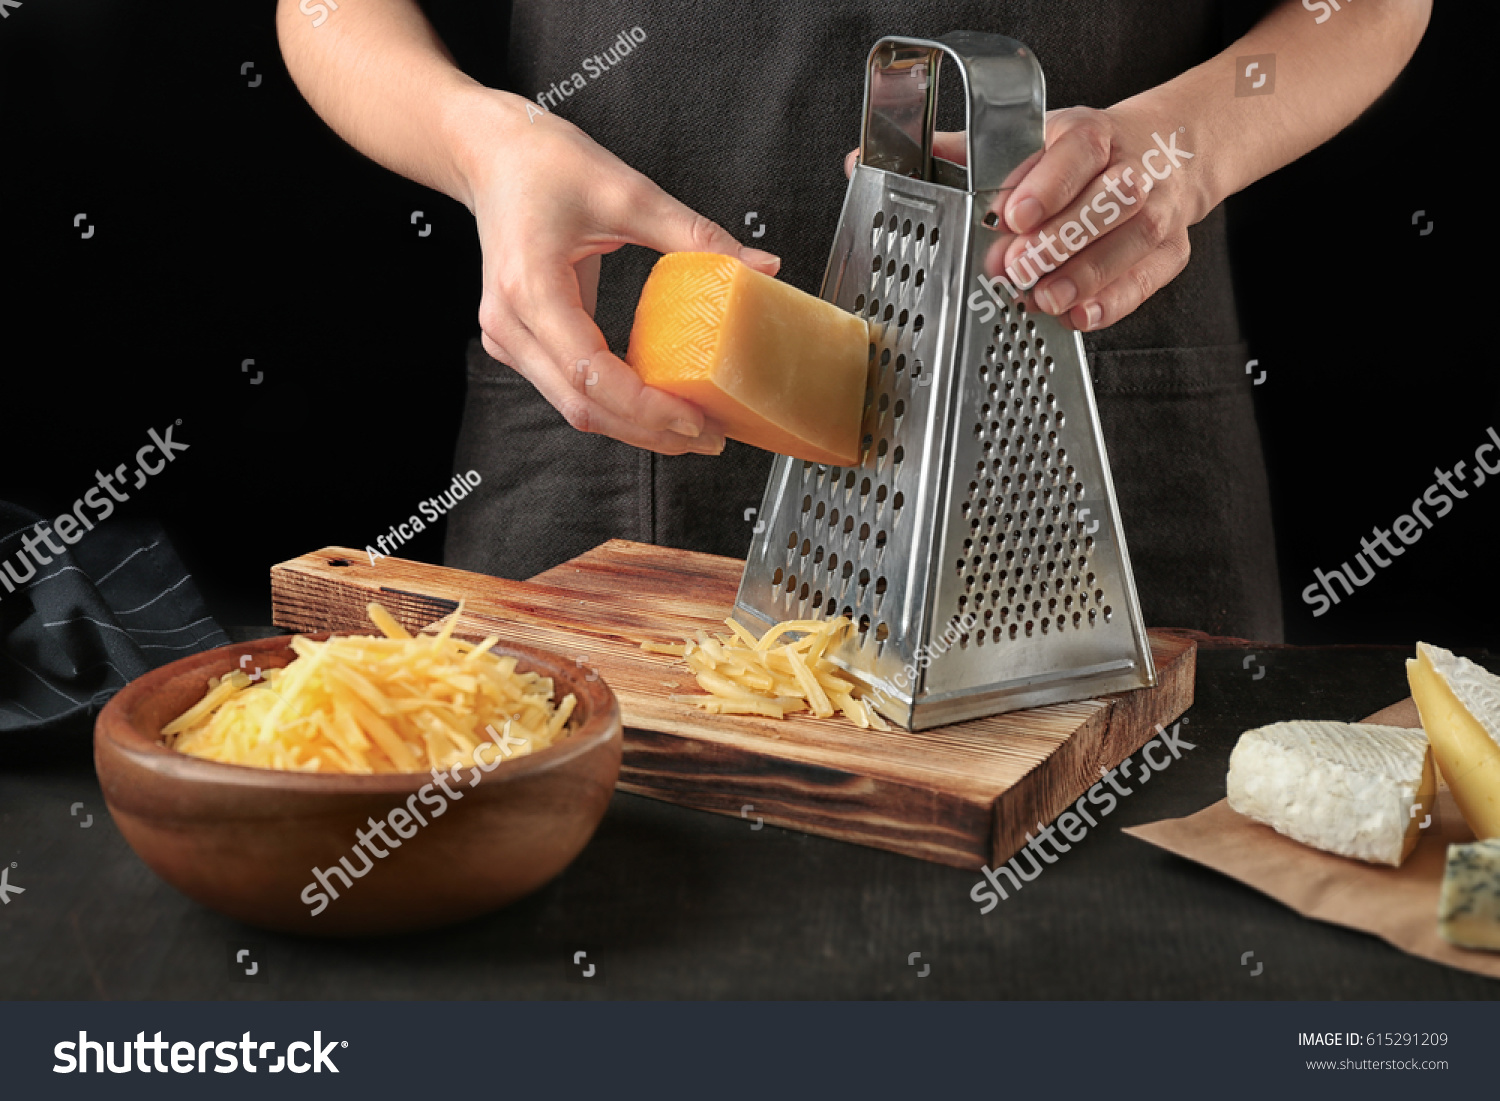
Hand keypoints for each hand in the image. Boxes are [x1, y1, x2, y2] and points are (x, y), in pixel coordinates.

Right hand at [468, 95, 779, 453]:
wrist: (490, 155)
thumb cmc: (544, 163)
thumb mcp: (628, 191)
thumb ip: (696, 236)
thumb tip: (763, 267)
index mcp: (530, 288)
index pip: (591, 375)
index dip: (646, 408)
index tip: (696, 420)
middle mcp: (510, 325)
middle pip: (583, 408)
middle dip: (650, 432)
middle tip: (711, 436)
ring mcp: (509, 339)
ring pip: (575, 408)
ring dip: (634, 426)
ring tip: (693, 427)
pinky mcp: (519, 343)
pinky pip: (570, 389)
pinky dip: (616, 403)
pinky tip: (658, 402)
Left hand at [844, 104, 1208, 330]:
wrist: (1166, 155)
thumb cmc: (1079, 157)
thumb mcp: (1024, 143)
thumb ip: (955, 156)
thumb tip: (864, 162)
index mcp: (1090, 135)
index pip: (1076, 151)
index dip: (1047, 184)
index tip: (1013, 215)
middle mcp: (1130, 170)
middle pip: (1108, 200)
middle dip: (1060, 238)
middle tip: (1018, 268)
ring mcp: (1157, 211)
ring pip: (1130, 241)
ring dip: (1085, 275)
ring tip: (1045, 299)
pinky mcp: (1169, 252)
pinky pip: (1146, 279)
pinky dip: (1114, 301)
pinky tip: (1080, 317)